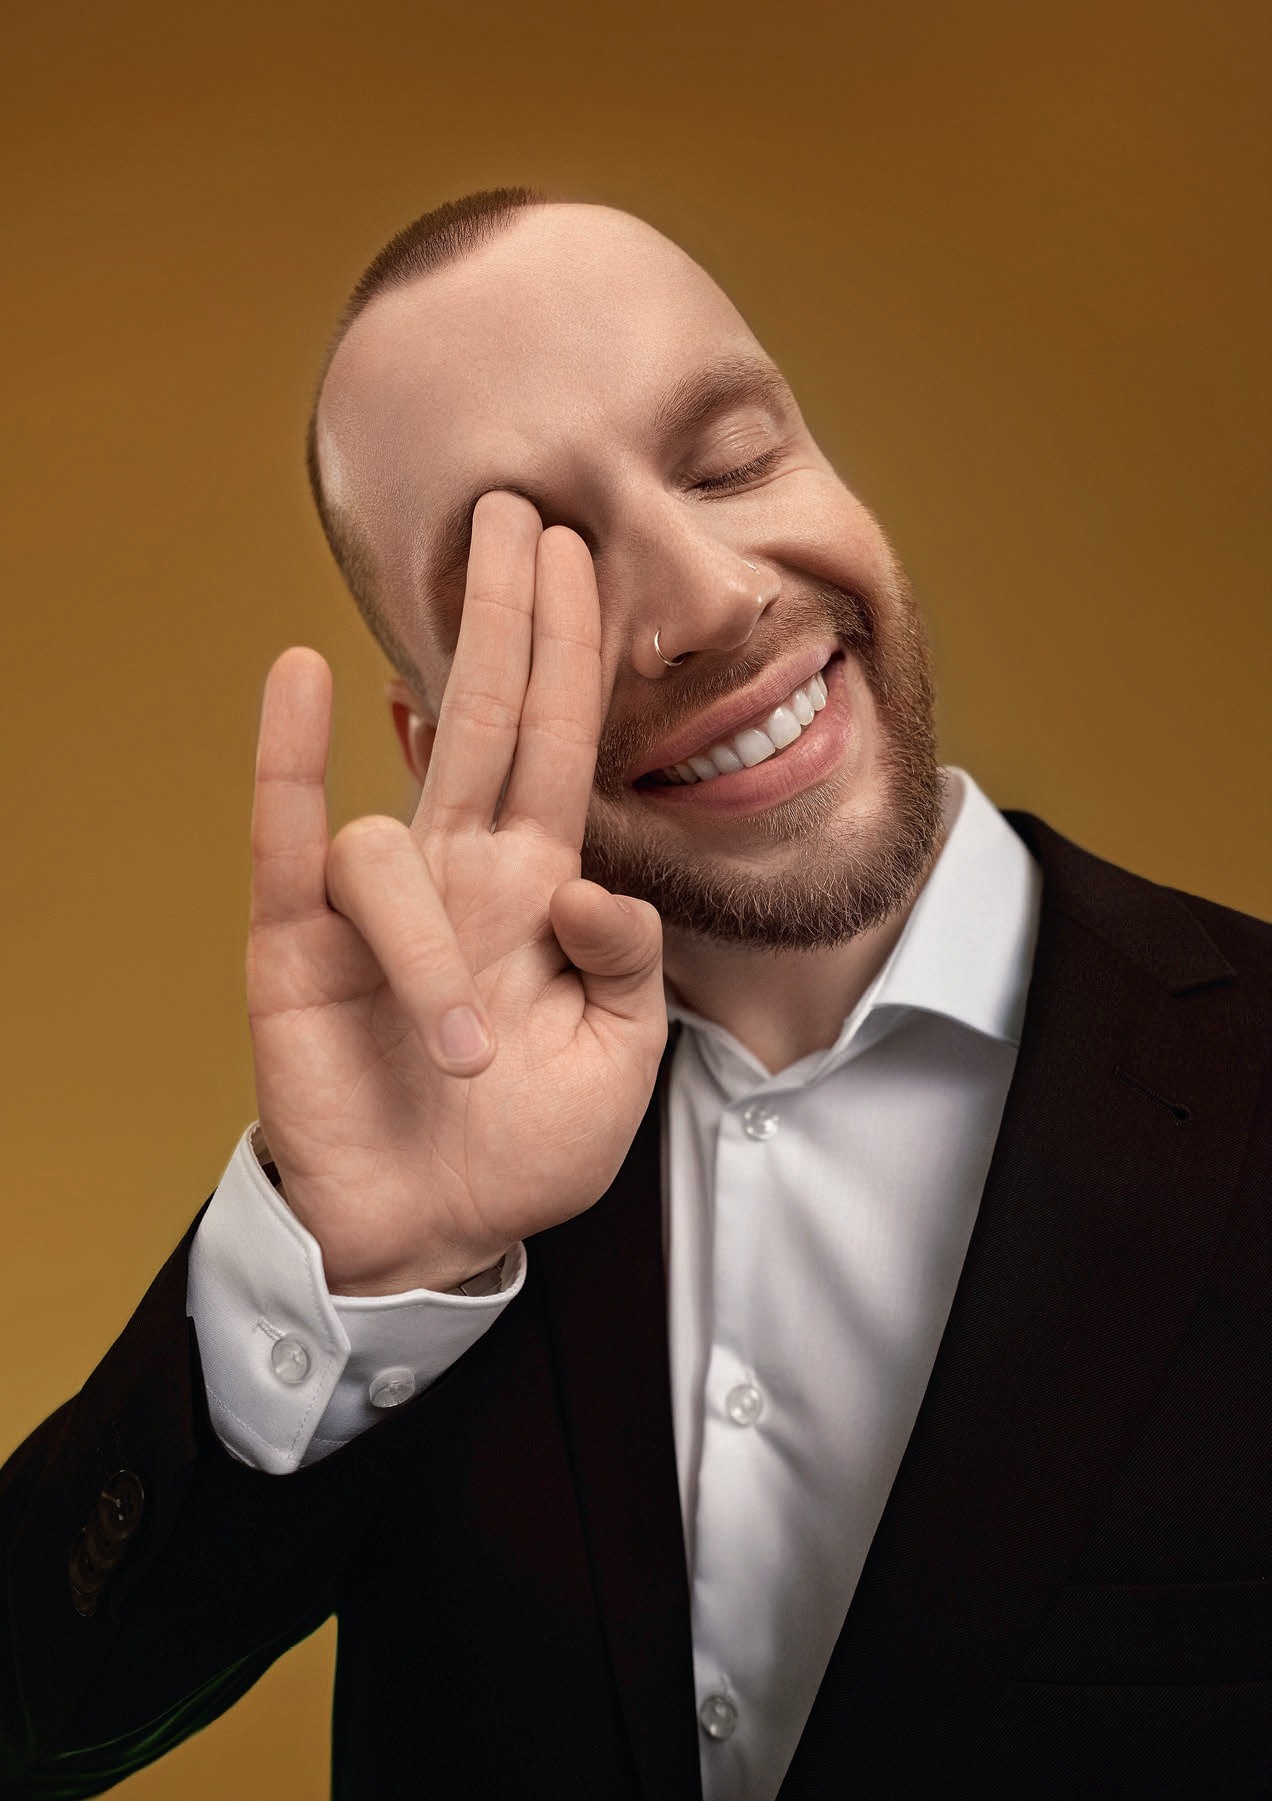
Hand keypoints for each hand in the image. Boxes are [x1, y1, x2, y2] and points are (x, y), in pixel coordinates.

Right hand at [246, 493, 666, 1293]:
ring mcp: (375, 905)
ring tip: (466, 1057)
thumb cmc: (529, 1145)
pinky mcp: (295, 946)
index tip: (578, 557)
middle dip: (503, 618)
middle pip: (481, 719)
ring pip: (395, 837)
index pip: (558, 748)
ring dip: (427, 942)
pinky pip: (288, 837)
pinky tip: (298, 680)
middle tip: (518, 511)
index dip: (570, 654)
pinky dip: (288, 762)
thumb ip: (629, 964)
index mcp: (535, 890)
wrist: (434, 1230)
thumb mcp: (620, 1061)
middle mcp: (457, 873)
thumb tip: (597, 881)